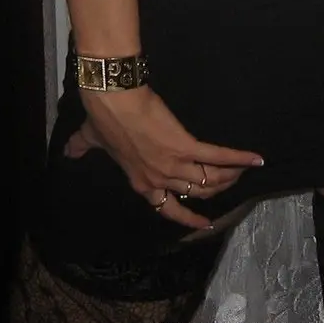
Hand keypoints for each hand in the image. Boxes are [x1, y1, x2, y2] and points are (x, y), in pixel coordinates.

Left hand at [67, 86, 263, 230]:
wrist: (113, 100)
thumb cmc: (103, 117)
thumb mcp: (91, 139)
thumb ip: (82, 147)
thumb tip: (68, 151)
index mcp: (140, 182)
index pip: (167, 209)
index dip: (187, 218)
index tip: (204, 223)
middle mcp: (160, 180)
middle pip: (196, 193)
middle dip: (216, 191)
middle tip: (230, 185)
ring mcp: (174, 165)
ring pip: (209, 180)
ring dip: (229, 176)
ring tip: (243, 170)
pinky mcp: (186, 146)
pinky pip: (216, 157)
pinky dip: (238, 159)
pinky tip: (255, 159)